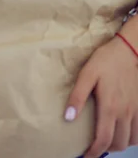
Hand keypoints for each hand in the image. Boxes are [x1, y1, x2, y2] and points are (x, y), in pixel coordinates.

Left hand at [64, 35, 137, 157]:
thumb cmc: (105, 61)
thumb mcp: (86, 74)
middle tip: (93, 146)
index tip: (85, 155)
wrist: (127, 51)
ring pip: (130, 140)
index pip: (103, 139)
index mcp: (109, 107)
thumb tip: (68, 118)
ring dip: (118, 144)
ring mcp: (135, 111)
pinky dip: (131, 137)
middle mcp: (124, 113)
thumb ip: (77, 96)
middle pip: (118, 144)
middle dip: (105, 149)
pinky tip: (121, 131)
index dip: (94, 152)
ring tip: (106, 139)